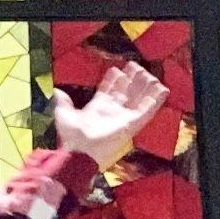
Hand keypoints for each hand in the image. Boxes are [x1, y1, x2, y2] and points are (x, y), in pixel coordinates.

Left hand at [50, 62, 169, 164]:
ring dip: (144, 86)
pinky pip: (148, 110)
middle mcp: (113, 111)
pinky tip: (162, 89)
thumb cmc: (73, 136)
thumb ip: (63, 103)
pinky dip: (156, 99)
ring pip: (138, 99)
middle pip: (126, 92)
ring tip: (149, 74)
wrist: (82, 151)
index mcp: (99, 107)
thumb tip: (57, 91)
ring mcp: (124, 117)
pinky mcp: (133, 124)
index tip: (117, 69)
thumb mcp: (64, 116)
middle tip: (136, 66)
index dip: (113, 80)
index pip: (109, 90)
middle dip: (132, 79)